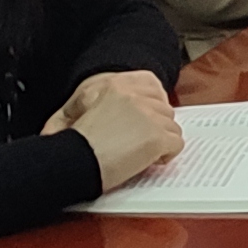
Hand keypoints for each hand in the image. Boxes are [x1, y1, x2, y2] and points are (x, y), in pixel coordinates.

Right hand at [47, 68, 183, 189]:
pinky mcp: (157, 137)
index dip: (151, 106)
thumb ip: (100, 99)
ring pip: (172, 126)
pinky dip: (166, 155)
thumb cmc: (72, 141)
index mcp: (116, 85)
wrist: (71, 161)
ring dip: (160, 141)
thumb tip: (122, 110)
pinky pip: (176, 144)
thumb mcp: (78, 106)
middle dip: (155, 126)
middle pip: (163, 109)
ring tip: (140, 153)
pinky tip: (148, 161)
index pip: (152, 86)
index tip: (145, 121)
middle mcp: (135, 96)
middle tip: (139, 141)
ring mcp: (148, 115)